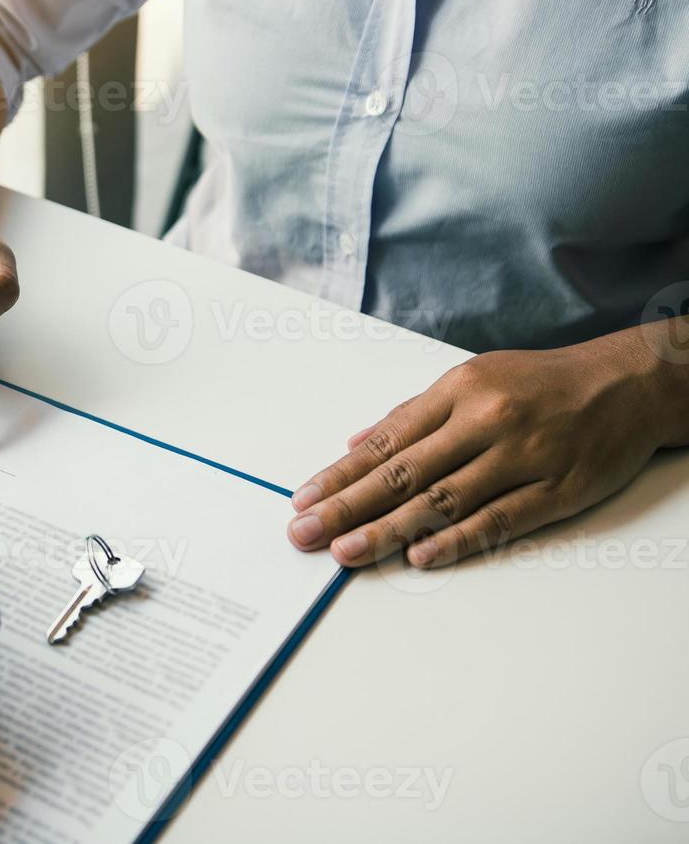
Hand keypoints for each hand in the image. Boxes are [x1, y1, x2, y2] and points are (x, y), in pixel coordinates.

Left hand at [286, 330, 679, 568]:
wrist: (629, 382)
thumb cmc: (541, 383)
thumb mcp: (473, 377)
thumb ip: (413, 414)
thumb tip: (355, 443)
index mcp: (458, 391)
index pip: (385, 442)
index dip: (340, 474)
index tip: (304, 498)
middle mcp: (485, 422)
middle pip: (403, 474)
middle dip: (346, 506)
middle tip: (305, 532)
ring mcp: (521, 457)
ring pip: (442, 500)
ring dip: (387, 530)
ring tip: (345, 551)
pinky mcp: (556, 489)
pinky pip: (497, 519)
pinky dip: (455, 539)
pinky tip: (418, 556)